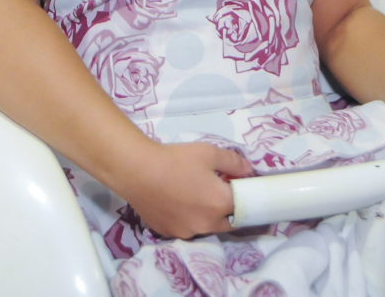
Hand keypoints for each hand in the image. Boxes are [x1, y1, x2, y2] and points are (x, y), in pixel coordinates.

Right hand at [114, 142, 253, 239]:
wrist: (136, 170)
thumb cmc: (175, 159)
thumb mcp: (209, 152)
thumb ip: (233, 162)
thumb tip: (248, 171)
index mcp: (221, 205)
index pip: (245, 207)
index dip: (245, 198)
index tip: (240, 189)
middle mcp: (207, 224)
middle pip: (227, 222)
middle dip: (228, 210)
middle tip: (218, 192)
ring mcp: (186, 232)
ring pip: (205, 226)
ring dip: (206, 216)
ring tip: (193, 195)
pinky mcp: (168, 232)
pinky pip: (184, 227)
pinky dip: (186, 218)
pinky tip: (176, 202)